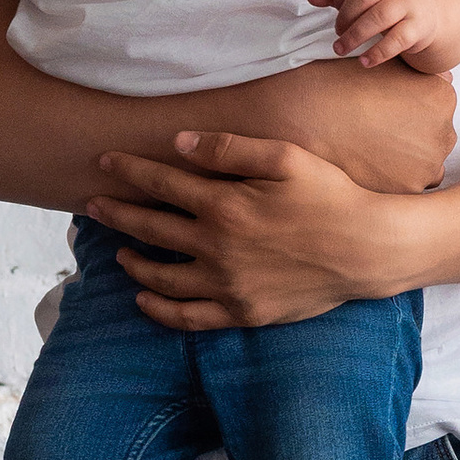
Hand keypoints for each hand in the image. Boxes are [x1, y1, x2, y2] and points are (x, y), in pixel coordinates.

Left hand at [85, 129, 403, 331]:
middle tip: (91, 205)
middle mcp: (217, 247)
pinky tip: (144, 298)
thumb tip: (179, 143)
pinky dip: (158, 309)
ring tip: (118, 252)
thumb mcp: (286, 157)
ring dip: (132, 261)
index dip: (126, 171)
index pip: (160, 184)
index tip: (102, 162)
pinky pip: (186, 317)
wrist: (368, 249)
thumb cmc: (331, 196)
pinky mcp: (241, 312)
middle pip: (150, 227)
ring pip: (160, 275)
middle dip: (115, 213)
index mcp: (225, 204)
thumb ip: (230, 148)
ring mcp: (227, 284)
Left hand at [311, 0, 440, 70]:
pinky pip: (397, 39)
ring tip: (340, 49)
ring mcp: (410, 2)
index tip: (335, 11)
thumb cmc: (387, 1)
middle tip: (338, 33)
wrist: (429, 13)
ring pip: (379, 17)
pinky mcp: (419, 25)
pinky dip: (378, 53)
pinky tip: (364, 62)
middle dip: (344, 18)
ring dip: (355, 36)